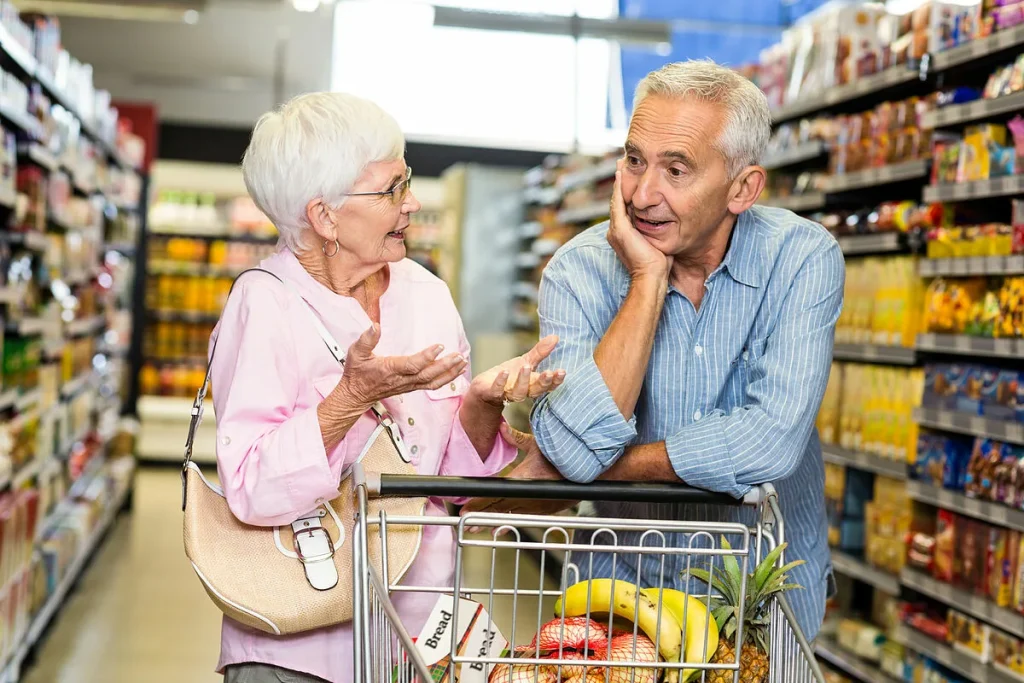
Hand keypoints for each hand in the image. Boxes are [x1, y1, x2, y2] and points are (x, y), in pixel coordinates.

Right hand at [335, 323, 467, 407]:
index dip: (427, 357)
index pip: (412, 365)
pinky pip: (432, 385)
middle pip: (428, 375)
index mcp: (390, 369)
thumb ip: (366, 340)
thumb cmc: (357, 373)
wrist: (356, 395)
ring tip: (463, 363)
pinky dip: (446, 379)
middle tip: (459, 356)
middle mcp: (402, 379)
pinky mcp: (412, 387)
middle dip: (445, 366)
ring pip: (433, 382)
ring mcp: (408, 385)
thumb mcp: (356, 353)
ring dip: (450, 373)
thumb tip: (375, 326)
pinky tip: (456, 371)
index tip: (440, 346)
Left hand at [460, 424, 578, 517]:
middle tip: (465, 521)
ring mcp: (537, 506)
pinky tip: (501, 526)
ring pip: (510, 515)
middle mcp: (528, 497)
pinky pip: (523, 516)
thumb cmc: (563, 455)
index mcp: (523, 480)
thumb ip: (517, 438)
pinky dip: (510, 520)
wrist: (587, 471)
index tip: (464, 508)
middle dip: (481, 515)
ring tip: (477, 527)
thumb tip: (501, 427)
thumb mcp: (538, 444)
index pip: (494, 494)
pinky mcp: (545, 511)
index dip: (478, 503)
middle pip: (499, 508)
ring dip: (493, 520)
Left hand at [469, 335, 565, 407]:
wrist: (486, 387)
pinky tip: (505, 372)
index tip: (561, 371)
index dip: (555, 380)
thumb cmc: (510, 375)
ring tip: (526, 367)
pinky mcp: (492, 393)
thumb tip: (555, 337)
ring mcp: (508, 393)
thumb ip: (540, 352)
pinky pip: (498, 390)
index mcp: (533, 384)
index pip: (547, 385)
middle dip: (542, 382)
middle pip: (536, 390)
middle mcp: (523, 391)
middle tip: (548, 373)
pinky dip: (501, 381)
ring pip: (519, 392)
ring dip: (523, 380)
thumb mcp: (526, 361)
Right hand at [607, 159, 672, 281]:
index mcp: (623, 234)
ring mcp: (616, 230)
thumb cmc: (659, 265)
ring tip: (621, 164)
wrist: (651, 277)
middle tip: (622, 164)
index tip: (632, 177)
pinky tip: (620, 174)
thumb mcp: (659, 242)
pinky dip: (618, 187)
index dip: (627, 192)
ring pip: (616, 199)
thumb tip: (673, 221)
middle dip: (621, 182)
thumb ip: (659, 230)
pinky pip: (617, 202)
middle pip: (618, 201)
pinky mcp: (619, 229)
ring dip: (619, 181)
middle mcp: (616, 231)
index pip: (624, 208)